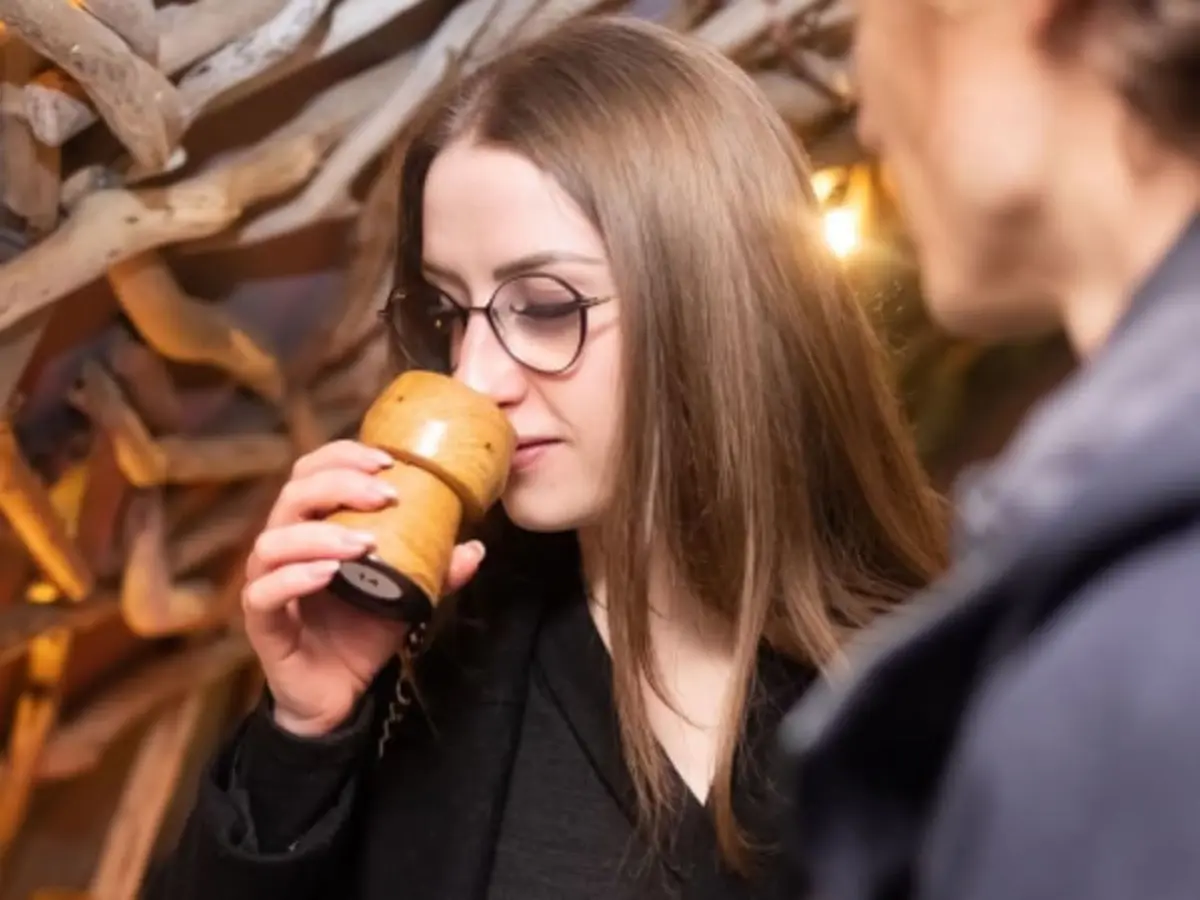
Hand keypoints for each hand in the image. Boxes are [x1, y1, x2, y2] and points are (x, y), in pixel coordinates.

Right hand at [241, 439, 485, 737]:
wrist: (339, 692)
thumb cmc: (363, 630)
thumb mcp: (408, 593)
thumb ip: (438, 569)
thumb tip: (476, 547)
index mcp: (314, 526)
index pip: (313, 473)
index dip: (344, 457)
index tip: (388, 462)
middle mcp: (284, 546)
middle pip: (293, 494)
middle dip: (339, 485)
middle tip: (386, 496)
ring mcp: (268, 582)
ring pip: (274, 541)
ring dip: (320, 534)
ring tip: (364, 543)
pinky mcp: (262, 623)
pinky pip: (264, 593)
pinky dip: (295, 578)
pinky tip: (329, 574)